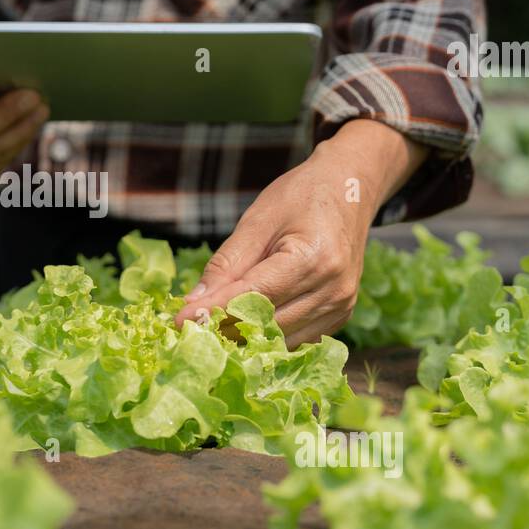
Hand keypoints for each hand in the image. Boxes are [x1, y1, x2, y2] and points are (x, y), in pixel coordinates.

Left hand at [175, 120, 426, 348]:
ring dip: (244, 338)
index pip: (254, 297)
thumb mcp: (257, 220)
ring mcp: (341, 306)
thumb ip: (226, 263)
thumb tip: (194, 302)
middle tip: (188, 328)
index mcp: (314, 259)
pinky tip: (242, 328)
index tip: (179, 321)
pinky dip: (267, 337)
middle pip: (267, 324)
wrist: (350, 189)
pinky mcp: (340, 316)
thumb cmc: (301, 196)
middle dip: (224, 327)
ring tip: (210, 329)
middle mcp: (334, 289)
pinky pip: (296, 339)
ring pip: (280, 340)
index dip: (214, 311)